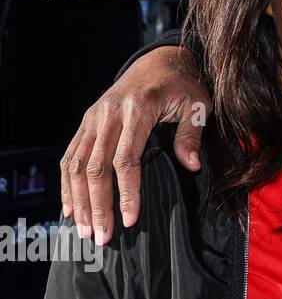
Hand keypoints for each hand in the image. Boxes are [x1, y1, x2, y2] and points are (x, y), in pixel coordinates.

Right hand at [60, 46, 209, 245]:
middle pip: (95, 167)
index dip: (127, 192)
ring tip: (84, 230)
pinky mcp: (86, 122)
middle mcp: (108, 114)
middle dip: (97, 205)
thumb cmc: (183, 86)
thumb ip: (191, 135)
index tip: (130, 220)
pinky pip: (70, 156)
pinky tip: (70, 208)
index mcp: (137, 109)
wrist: (160, 60)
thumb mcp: (198, 105)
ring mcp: (93, 118)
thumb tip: (191, 166)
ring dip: (78, 200)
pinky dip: (67, 183)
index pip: (126, 159)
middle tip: (101, 237)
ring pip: (76, 164)